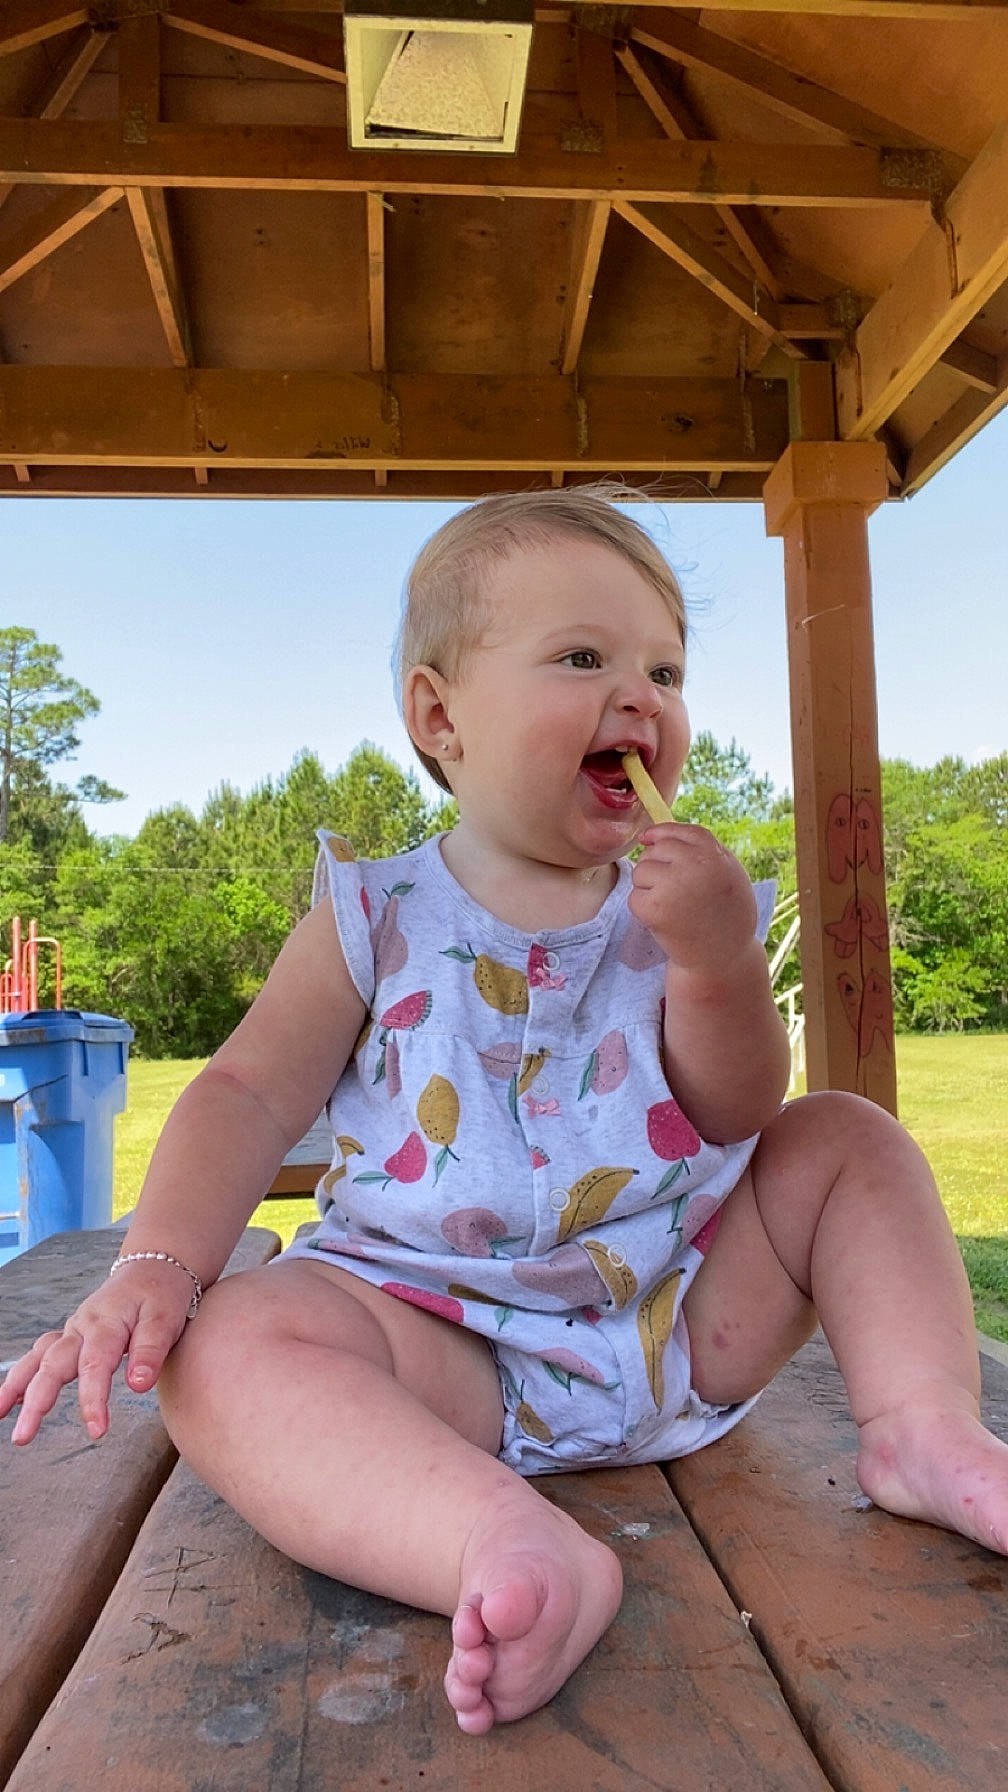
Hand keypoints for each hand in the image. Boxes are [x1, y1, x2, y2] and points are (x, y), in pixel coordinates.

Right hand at [0, 1260, 193, 1444]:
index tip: (97, 1431)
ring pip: (37, 1358)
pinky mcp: (70, 1336)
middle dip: (36, 1402)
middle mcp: (81, 1327)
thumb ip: (151, 1351)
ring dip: (16, 1386)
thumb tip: (138, 1385)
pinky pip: (39, 1355)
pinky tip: (11, 1399)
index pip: (95, 1366)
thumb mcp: (166, 1318)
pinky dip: (22, 1375)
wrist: (152, 1268)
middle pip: (52, 1365)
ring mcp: (72, 1331)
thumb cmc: (161, 1294)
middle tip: (23, 1437)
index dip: (93, 1400)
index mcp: (106, 1323)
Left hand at [629, 822, 757, 974]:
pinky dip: (643, 910)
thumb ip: (702, 852)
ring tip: (672, 907)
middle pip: (655, 851)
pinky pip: (634, 897)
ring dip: (648, 888)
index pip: (678, 832)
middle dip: (656, 867)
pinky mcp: (654, 909)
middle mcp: (694, 865)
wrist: (724, 958)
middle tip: (674, 893)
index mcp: (713, 854)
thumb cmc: (727, 915)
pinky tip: (664, 921)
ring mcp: (673, 886)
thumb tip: (655, 835)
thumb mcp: (728, 873)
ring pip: (640, 872)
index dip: (660, 833)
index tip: (647, 838)